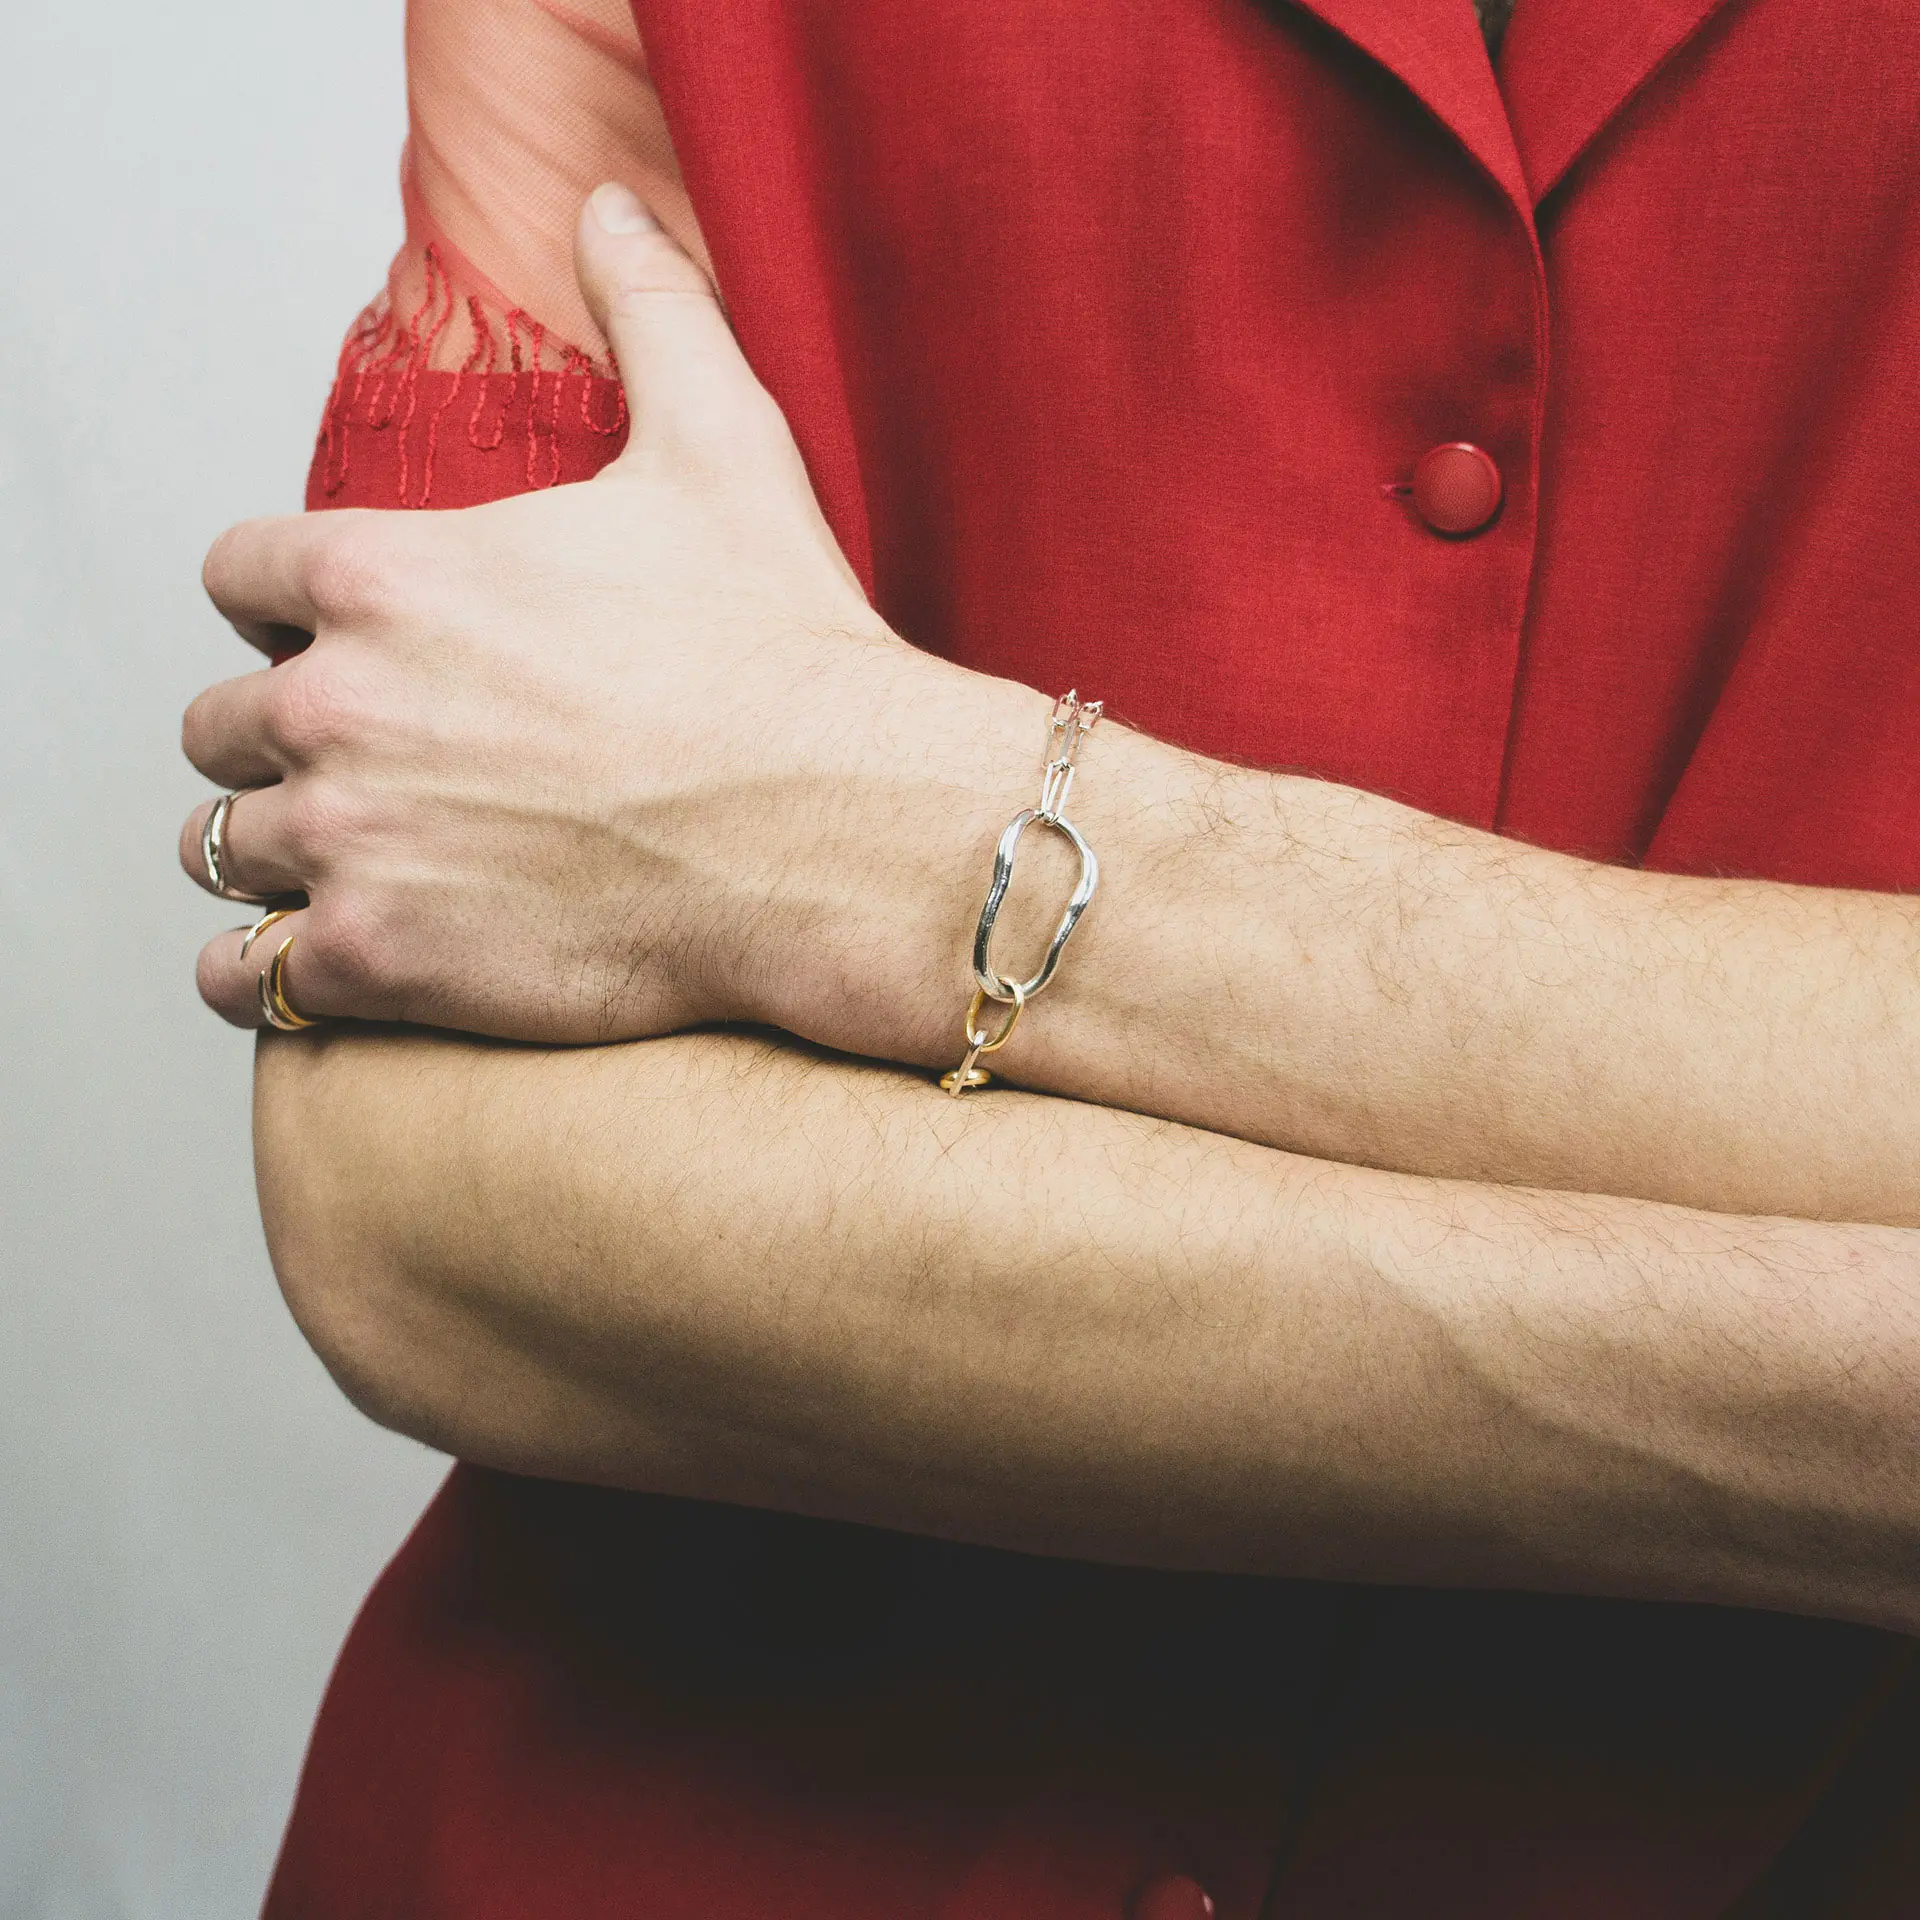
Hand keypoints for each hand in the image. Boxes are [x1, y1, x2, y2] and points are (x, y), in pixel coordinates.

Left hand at [181, 184, 1040, 1045]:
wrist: (838, 829)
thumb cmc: (782, 655)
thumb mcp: (722, 447)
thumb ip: (649, 314)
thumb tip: (613, 208)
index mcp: (387, 575)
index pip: (240, 577)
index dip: (286, 608)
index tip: (339, 642)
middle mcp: (340, 703)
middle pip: (221, 721)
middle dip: (281, 736)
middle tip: (368, 762)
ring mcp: (354, 839)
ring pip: (225, 846)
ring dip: (277, 847)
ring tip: (353, 858)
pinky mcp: (387, 958)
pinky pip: (251, 978)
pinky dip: (271, 973)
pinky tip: (324, 959)